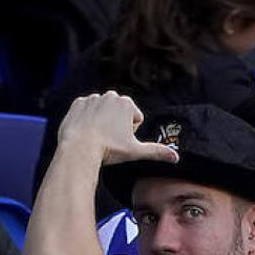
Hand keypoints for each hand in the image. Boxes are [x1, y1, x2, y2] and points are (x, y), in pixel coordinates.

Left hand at [57, 92, 180, 167]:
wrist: (78, 148)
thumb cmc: (108, 150)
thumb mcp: (135, 151)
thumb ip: (156, 151)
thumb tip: (176, 158)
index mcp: (127, 103)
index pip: (134, 119)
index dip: (128, 133)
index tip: (119, 141)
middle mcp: (110, 95)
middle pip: (118, 114)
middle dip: (115, 126)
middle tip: (108, 140)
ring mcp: (93, 98)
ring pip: (102, 112)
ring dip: (100, 122)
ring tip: (96, 137)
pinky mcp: (78, 103)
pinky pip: (85, 112)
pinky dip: (85, 120)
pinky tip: (85, 131)